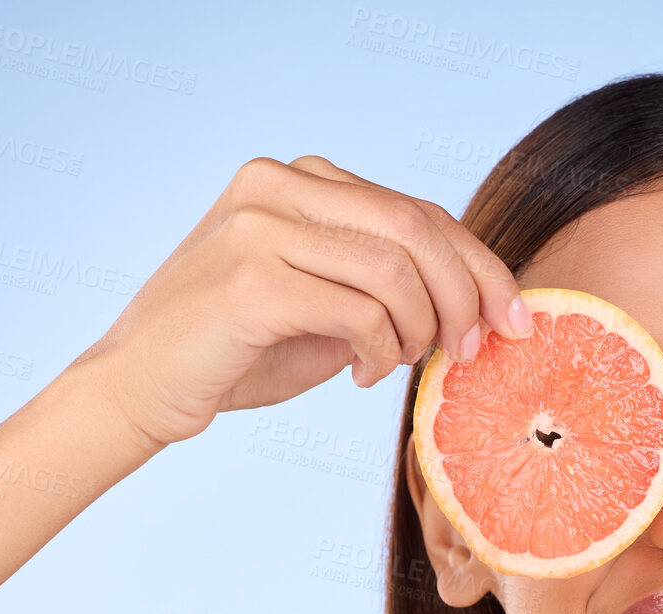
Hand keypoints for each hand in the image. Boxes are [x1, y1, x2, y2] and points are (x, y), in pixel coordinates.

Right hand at [71, 154, 532, 455]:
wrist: (143, 385)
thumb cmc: (240, 350)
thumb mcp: (327, 304)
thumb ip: (386, 285)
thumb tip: (482, 304)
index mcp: (301, 180)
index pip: (419, 211)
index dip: (482, 265)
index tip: (519, 318)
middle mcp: (278, 187)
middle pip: (418, 229)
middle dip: (468, 296)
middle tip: (474, 350)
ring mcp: (260, 228)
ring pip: (395, 271)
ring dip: (421, 329)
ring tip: (402, 362)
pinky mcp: (251, 281)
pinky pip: (361, 312)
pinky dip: (380, 351)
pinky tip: (361, 375)